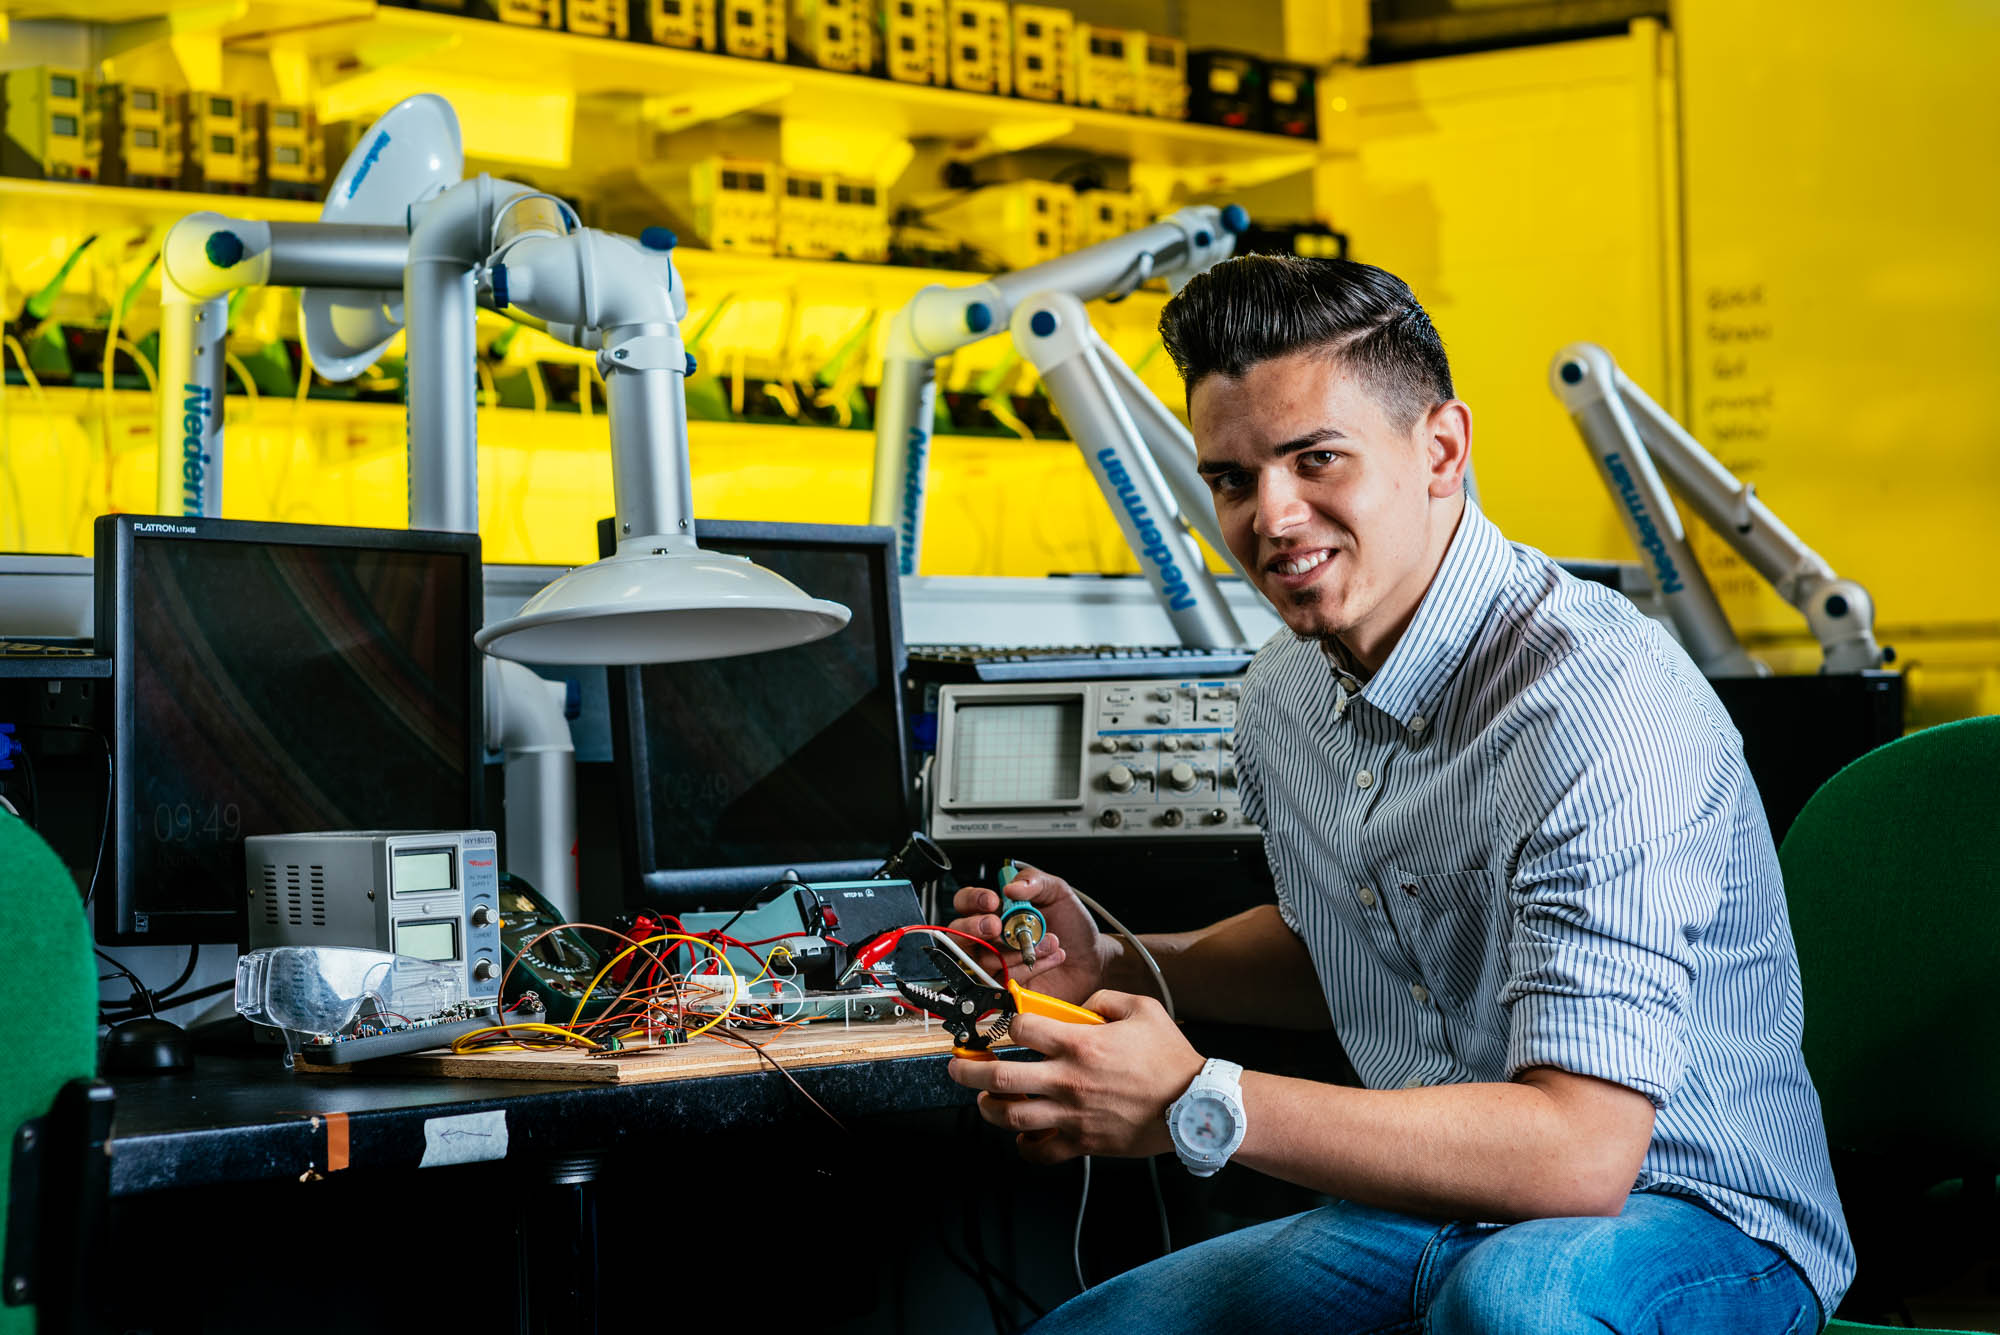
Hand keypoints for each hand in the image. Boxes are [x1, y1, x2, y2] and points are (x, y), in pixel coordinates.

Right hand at [947, 861, 1109, 1004]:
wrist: (1092, 958)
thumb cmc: (1072, 925)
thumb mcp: (1057, 892)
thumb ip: (1034, 881)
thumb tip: (1011, 887)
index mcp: (996, 910)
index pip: (966, 902)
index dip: (973, 901)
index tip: (993, 901)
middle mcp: (991, 937)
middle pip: (960, 934)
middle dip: (975, 928)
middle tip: (998, 926)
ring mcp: (998, 963)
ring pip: (985, 959)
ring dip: (1017, 949)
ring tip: (1049, 940)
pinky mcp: (1008, 985)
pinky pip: (1005, 979)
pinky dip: (1031, 967)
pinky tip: (1051, 957)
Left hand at [947, 991, 1202, 1164]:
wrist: (1194, 1106)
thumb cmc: (1170, 1058)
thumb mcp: (1142, 1008)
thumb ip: (1104, 999)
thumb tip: (1079, 1006)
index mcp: (1080, 1043)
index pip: (1021, 1029)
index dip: (1002, 1023)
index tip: (997, 1024)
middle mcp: (1069, 1080)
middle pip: (999, 1077)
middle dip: (967, 1071)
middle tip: (957, 1066)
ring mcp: (1072, 1114)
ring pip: (1011, 1116)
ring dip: (987, 1108)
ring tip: (983, 1100)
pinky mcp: (1082, 1142)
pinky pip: (1039, 1151)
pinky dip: (1023, 1144)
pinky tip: (1021, 1133)